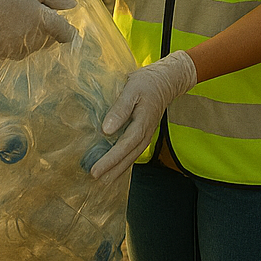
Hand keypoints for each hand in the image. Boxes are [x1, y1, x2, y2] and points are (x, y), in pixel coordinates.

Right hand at [0, 0, 76, 59]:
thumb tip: (72, 6)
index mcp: (45, 23)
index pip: (67, 35)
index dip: (67, 29)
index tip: (62, 23)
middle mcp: (34, 41)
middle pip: (50, 40)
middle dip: (46, 28)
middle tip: (31, 11)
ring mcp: (19, 49)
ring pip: (35, 46)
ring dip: (32, 35)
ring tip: (17, 16)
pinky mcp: (4, 54)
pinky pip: (19, 50)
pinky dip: (17, 41)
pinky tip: (7, 26)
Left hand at [90, 51, 198, 183]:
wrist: (166, 81)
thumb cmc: (147, 82)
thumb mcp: (131, 89)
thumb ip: (120, 109)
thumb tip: (106, 130)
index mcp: (142, 123)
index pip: (124, 146)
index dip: (109, 160)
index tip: (95, 171)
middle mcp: (145, 133)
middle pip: (128, 157)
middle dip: (111, 170)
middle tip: (94, 180)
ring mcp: (145, 135)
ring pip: (131, 157)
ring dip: (117, 169)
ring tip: (102, 180)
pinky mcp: (143, 133)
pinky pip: (132, 151)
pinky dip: (122, 161)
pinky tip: (113, 166)